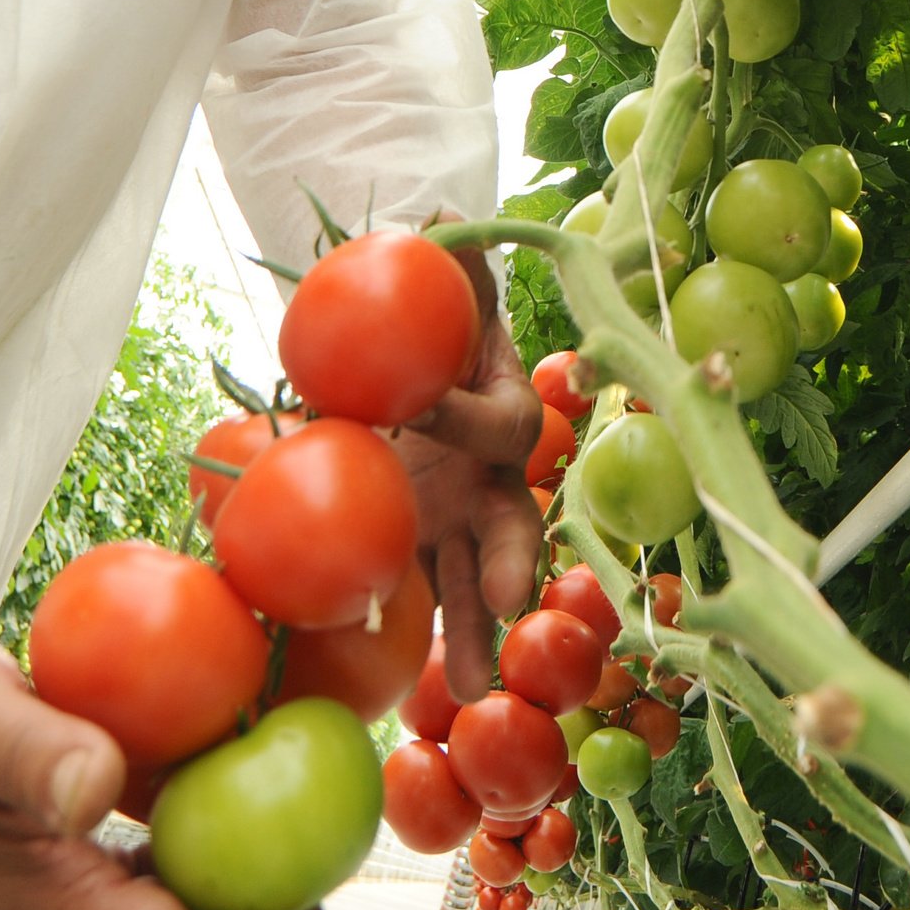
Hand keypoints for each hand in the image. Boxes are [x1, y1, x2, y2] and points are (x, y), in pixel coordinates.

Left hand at [395, 233, 543, 702]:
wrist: (394, 362)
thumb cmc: (420, 326)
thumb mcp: (431, 295)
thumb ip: (451, 270)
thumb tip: (448, 213)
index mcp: (493, 403)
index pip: (493, 416)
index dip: (460, 413)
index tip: (414, 406)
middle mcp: (491, 469)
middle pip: (514, 517)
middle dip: (511, 557)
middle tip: (506, 593)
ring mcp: (463, 515)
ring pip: (478, 579)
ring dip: (477, 632)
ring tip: (470, 694)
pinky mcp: (428, 546)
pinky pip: (430, 598)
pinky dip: (421, 640)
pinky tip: (408, 696)